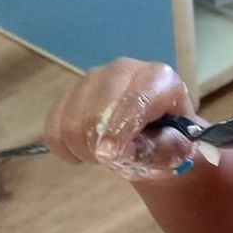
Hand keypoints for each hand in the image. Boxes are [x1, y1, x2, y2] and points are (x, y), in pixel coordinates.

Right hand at [44, 59, 199, 180]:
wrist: (156, 137)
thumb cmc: (171, 142)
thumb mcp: (178, 151)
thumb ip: (160, 149)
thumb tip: (122, 151)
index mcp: (158, 78)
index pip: (134, 101)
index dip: (119, 130)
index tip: (110, 156)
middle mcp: (123, 69)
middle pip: (96, 112)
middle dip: (101, 147)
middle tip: (115, 163)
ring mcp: (92, 79)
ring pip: (71, 123)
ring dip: (85, 151)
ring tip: (106, 156)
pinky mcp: (68, 94)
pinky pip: (53, 129)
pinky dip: (65, 149)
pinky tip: (84, 152)